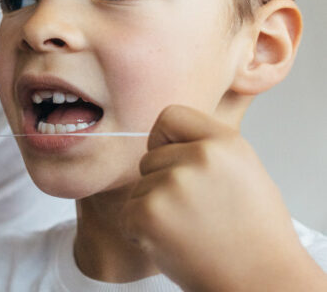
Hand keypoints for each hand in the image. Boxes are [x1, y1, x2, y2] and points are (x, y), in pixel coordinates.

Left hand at [122, 105, 319, 290]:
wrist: (262, 282)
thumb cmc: (253, 232)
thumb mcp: (243, 170)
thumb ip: (206, 146)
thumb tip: (164, 134)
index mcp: (225, 142)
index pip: (170, 116)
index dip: (166, 140)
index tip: (178, 162)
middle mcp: (199, 157)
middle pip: (150, 156)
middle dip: (162, 182)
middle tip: (196, 212)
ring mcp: (172, 185)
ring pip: (139, 187)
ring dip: (154, 209)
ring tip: (191, 230)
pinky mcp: (149, 213)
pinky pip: (128, 213)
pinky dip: (141, 231)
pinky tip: (174, 243)